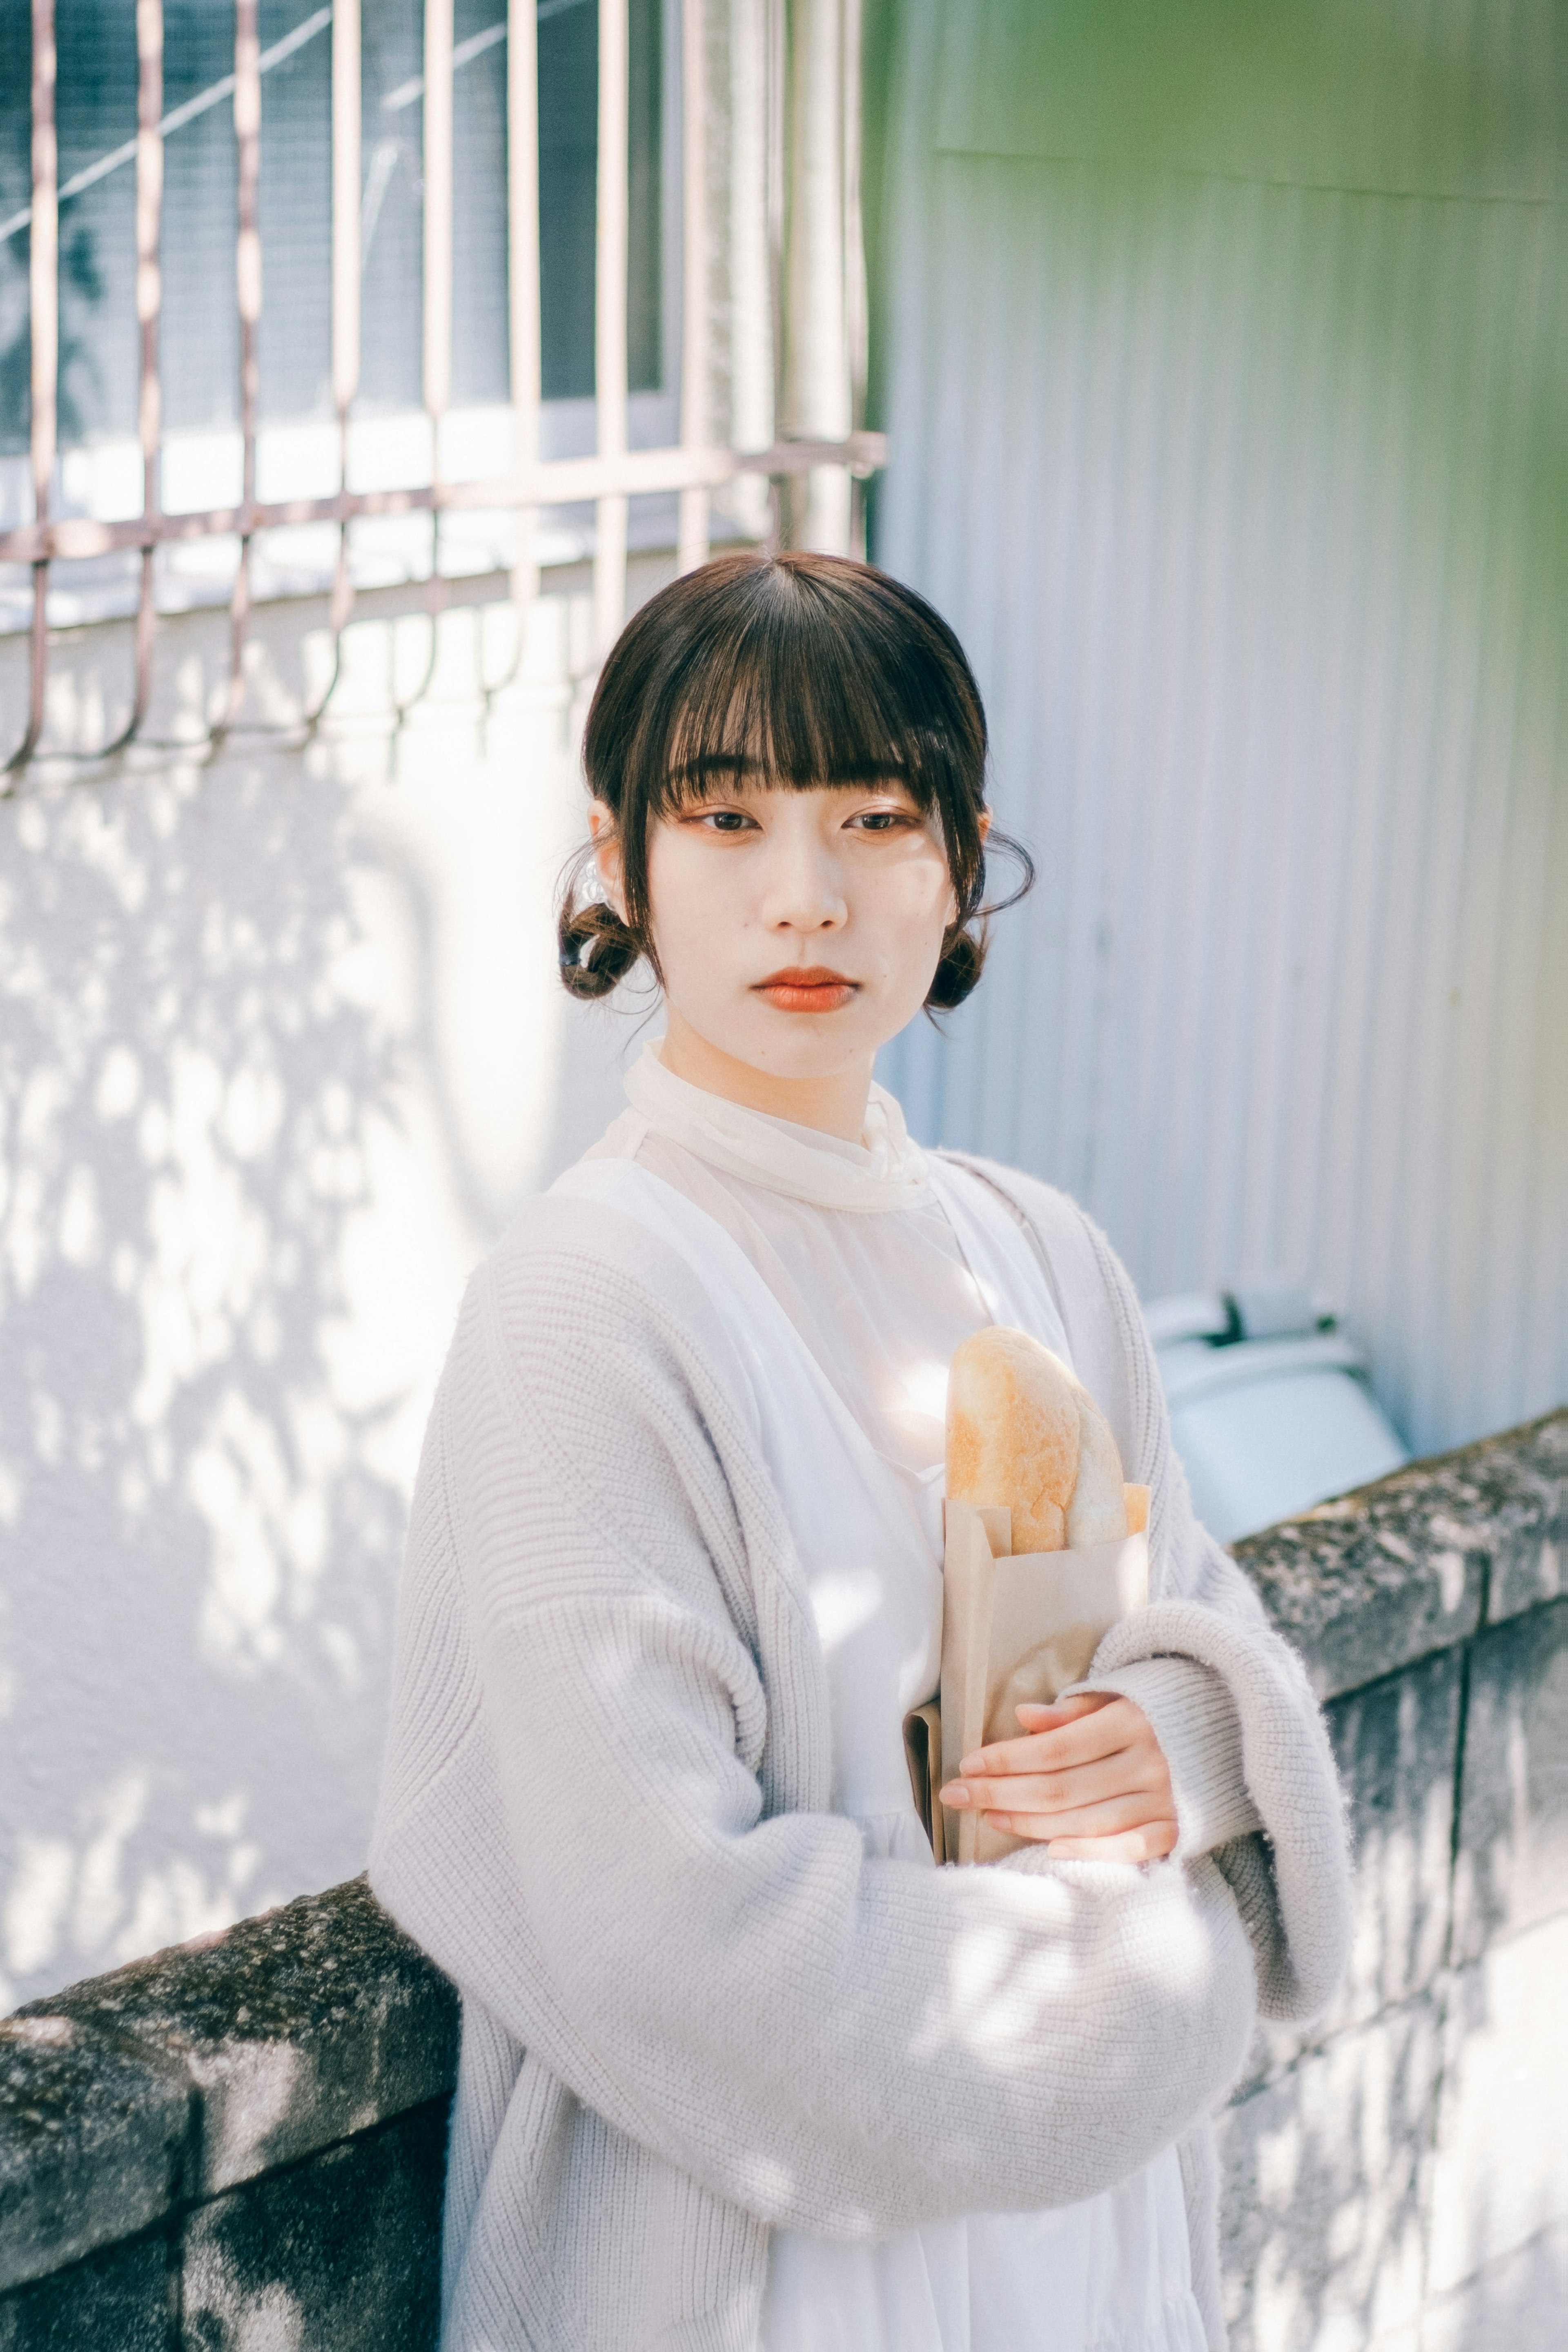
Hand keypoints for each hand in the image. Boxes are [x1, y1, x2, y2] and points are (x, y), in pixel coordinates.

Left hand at [938, 1692, 1177, 1861]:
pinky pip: (1129, 1848)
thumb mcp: (1121, 1694)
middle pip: (1060, 1788)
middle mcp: (1148, 1763)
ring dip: (1029, 1822)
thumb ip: (1073, 1710)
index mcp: (1131, 1721)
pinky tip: (1050, 1850)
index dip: (1008, 1758)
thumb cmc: (1162, 1707)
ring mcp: (1165, 1801)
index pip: (1055, 1748)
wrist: (1234, 1731)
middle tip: (956, 1795)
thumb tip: (1023, 1718)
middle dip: (1001, 1792)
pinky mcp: (1178, 1829)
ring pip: (1084, 1820)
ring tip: (987, 1815)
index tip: (968, 1763)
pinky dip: (1090, 1850)